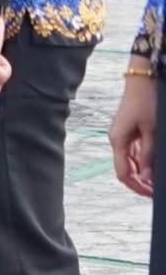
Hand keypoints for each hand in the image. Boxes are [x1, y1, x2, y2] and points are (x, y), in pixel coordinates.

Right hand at [110, 62, 157, 197]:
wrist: (143, 81)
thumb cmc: (146, 102)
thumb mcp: (151, 131)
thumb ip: (148, 155)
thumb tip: (145, 177)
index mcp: (118, 141)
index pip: (123, 173)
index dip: (137, 187)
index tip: (151, 194)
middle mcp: (117, 140)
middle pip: (126, 169)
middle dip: (140, 182)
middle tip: (156, 191)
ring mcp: (123, 136)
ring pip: (130, 162)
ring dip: (142, 173)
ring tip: (157, 180)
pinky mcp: (129, 131)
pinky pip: (134, 152)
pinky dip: (143, 162)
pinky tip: (153, 166)